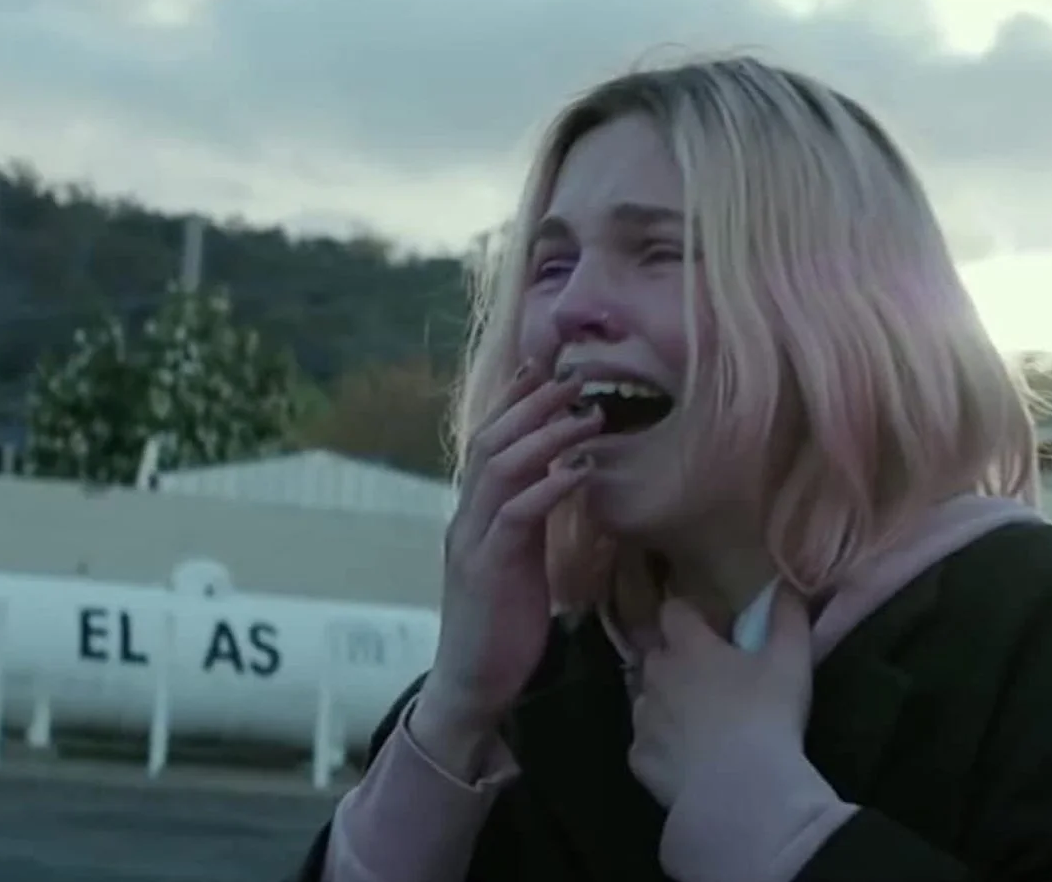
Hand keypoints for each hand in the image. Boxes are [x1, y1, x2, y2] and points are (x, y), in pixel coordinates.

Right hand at [413, 360, 601, 771]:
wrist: (471, 682)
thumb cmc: (501, 624)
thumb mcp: (518, 559)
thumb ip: (529, 519)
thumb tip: (559, 478)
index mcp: (474, 514)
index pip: (488, 441)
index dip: (514, 402)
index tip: (545, 368)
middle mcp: (466, 518)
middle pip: (490, 442)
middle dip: (531, 405)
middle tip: (572, 377)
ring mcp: (472, 541)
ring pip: (500, 470)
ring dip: (545, 437)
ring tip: (586, 415)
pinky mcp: (487, 569)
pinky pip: (516, 515)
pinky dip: (547, 487)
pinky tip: (579, 470)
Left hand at [628, 587, 812, 807]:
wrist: (739, 790)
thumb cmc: (767, 716)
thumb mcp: (791, 661)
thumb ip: (788, 617)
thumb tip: (786, 584)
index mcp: (689, 647)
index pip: (673, 610)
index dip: (689, 614)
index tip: (711, 627)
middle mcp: (656, 676)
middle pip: (656, 655)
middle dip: (675, 660)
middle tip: (709, 678)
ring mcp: (643, 718)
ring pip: (646, 699)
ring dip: (665, 703)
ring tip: (697, 723)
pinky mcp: (639, 758)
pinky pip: (645, 745)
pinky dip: (661, 748)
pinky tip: (685, 761)